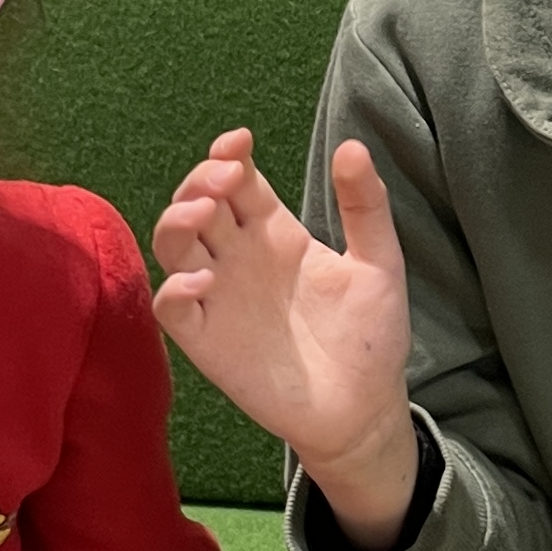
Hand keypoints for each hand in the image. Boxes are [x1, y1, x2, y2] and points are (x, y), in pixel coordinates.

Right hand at [153, 132, 418, 544]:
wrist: (366, 408)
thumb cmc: (370, 335)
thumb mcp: (379, 263)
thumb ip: (366, 207)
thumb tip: (352, 146)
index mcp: (276, 233)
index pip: (236, 181)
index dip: (228, 156)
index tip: (239, 142)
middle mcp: (239, 259)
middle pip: (196, 204)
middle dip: (199, 181)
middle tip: (224, 176)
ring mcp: (219, 298)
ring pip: (172, 247)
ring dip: (175, 222)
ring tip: (203, 213)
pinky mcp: (207, 342)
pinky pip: (172, 310)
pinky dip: (173, 291)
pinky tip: (201, 281)